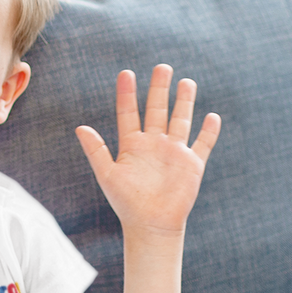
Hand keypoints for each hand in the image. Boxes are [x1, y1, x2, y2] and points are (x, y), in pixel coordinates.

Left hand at [76, 65, 219, 237]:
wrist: (150, 225)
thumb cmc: (126, 202)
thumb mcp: (107, 174)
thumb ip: (96, 150)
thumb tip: (79, 127)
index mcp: (132, 144)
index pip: (129, 111)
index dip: (127, 93)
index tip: (126, 73)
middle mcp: (153, 143)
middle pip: (157, 109)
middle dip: (159, 88)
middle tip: (162, 67)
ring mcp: (174, 152)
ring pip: (180, 120)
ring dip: (184, 102)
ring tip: (186, 81)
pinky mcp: (192, 165)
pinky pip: (202, 144)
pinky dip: (208, 131)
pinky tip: (212, 116)